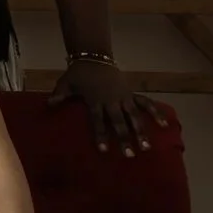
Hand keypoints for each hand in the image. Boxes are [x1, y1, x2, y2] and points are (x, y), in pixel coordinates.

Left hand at [48, 59, 167, 156]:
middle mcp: (112, 100)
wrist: (94, 57)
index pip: (98, 120)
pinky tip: (164, 124)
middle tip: (129, 155)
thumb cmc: (78, 74)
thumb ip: (59, 95)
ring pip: (134, 115)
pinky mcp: (131, 93)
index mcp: (95, 100)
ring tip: (147, 147)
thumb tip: (49, 104)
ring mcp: (124, 96)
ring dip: (141, 131)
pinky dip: (155, 112)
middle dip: (124, 138)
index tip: (104, 150)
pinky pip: (145, 103)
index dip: (100, 134)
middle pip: (119, 121)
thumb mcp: (66, 83)